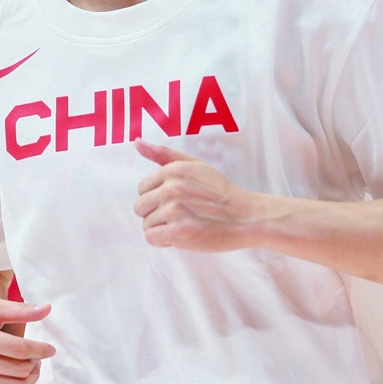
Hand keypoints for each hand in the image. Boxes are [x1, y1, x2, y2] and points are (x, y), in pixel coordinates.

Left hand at [134, 138, 262, 251]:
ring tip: (184, 225)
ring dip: (162, 229)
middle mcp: (172, 187)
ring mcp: (175, 210)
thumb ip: (164, 155)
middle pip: (140, 207)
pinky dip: (164, 242)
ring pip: (146, 225)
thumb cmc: (220, 192)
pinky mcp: (179, 231)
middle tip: (179, 216)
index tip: (176, 202)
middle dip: (156, 214)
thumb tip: (136, 142)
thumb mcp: (195, 165)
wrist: (246, 217)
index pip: (142, 188)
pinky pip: (152, 238)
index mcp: (174, 170)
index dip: (157, 198)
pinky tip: (180, 237)